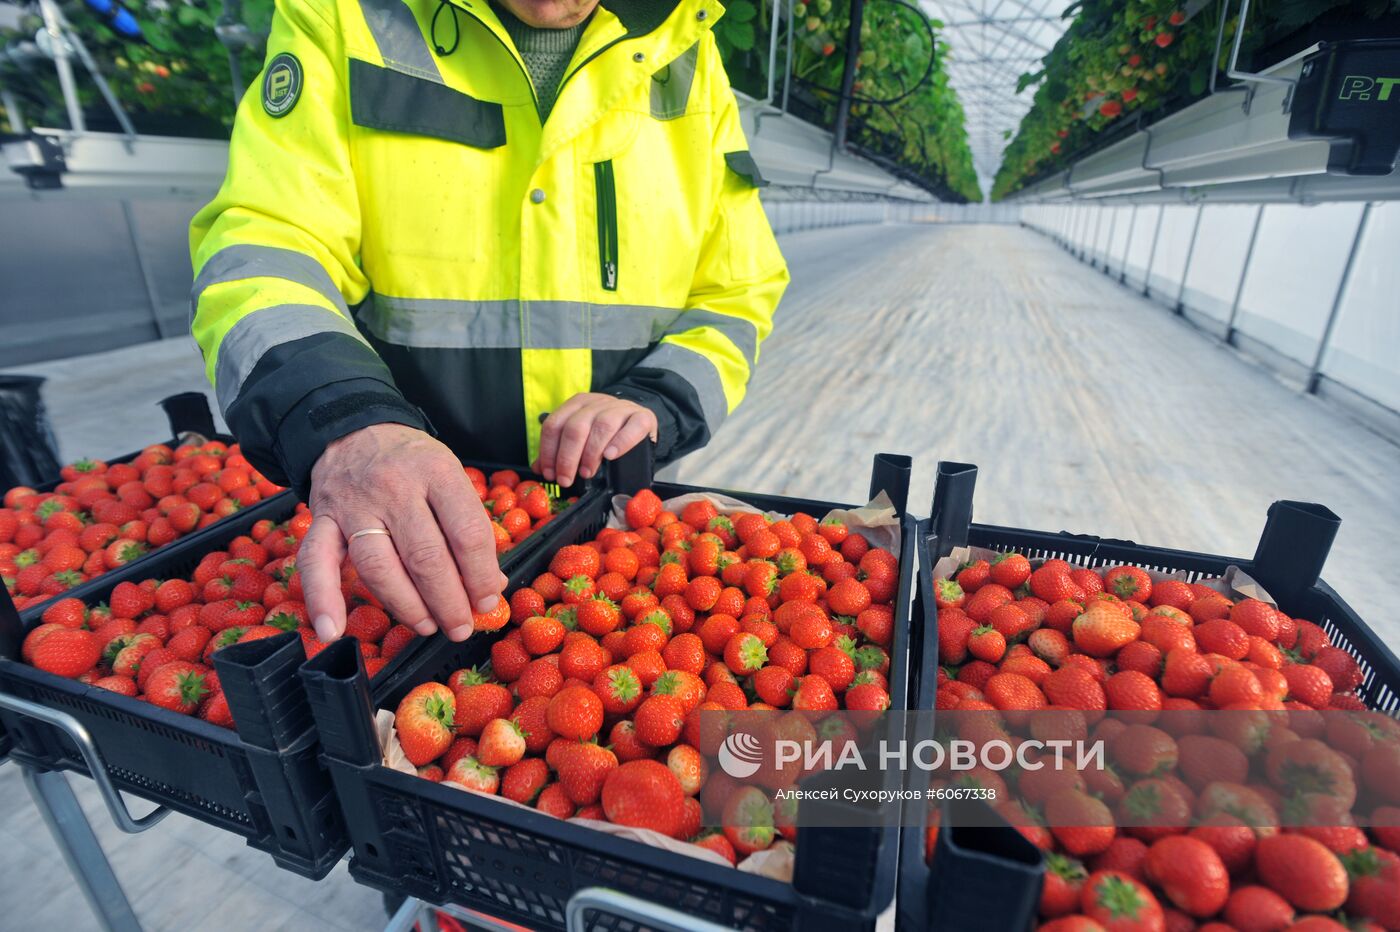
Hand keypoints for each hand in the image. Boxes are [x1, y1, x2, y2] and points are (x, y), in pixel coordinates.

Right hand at [300, 423, 507, 642]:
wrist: (353, 428)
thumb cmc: (411, 461)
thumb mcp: (449, 476)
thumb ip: (469, 526)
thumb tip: (492, 583)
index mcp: (436, 472)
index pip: (466, 532)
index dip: (481, 574)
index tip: (488, 599)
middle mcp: (394, 487)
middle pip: (425, 556)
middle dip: (448, 601)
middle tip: (461, 626)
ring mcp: (354, 505)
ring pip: (379, 567)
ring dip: (407, 607)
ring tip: (428, 626)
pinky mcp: (322, 519)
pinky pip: (316, 562)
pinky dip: (322, 599)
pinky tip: (332, 631)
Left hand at [534, 393, 657, 486]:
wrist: (639, 421)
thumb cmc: (608, 433)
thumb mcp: (581, 438)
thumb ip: (559, 450)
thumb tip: (539, 468)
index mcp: (577, 404)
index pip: (554, 424)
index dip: (548, 451)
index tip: (550, 474)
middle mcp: (597, 402)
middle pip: (575, 427)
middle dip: (567, 457)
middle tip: (566, 479)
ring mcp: (621, 408)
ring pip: (602, 426)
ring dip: (591, 453)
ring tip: (587, 472)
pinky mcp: (642, 417)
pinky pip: (632, 427)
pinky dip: (620, 442)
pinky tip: (611, 456)